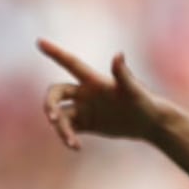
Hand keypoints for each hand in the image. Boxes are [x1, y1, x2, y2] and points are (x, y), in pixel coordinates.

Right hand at [38, 39, 162, 148]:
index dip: (55, 52)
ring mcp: (84, 109)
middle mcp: (85, 93)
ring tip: (72, 143)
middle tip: (52, 119)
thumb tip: (118, 54)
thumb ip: (123, 73)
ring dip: (61, 129)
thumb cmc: (144, 102)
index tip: (39, 41)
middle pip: (56, 94)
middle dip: (50, 104)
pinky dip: (68, 139)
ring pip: (61, 116)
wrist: (149, 122)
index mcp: (93, 81)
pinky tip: (76, 147)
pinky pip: (69, 130)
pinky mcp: (87, 124)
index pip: (70, 63)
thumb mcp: (133, 90)